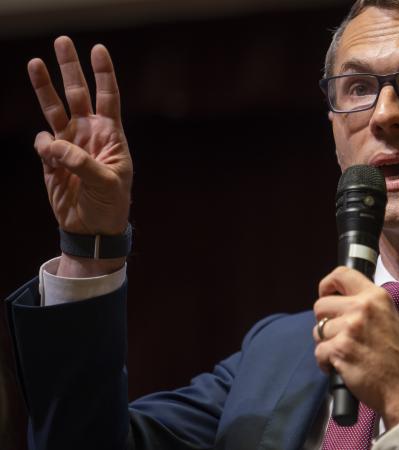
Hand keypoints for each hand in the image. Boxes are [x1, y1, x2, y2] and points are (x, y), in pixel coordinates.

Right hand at [29, 36, 131, 236]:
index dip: (103, 73)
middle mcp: (89, 133)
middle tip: (62, 41)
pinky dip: (44, 147)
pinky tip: (51, 159)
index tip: (98, 50)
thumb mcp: (106, 183)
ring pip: (54, 108)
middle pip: (78, 93)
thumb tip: (53, 144)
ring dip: (44, 86)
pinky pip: (42, 143)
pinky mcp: (51, 159)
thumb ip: (81, 162)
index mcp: (111, 135)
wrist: (93, 228)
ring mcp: (69, 144)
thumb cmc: (111, 205)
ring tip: (34, 62)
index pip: (108, 97)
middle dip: (70, 68)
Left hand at [313, 267, 398, 428]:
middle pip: (320, 305)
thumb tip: (339, 301)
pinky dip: (326, 362)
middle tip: (338, 335)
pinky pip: (319, 352)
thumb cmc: (398, 355)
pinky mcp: (340, 349)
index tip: (326, 296)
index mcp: (375, 296)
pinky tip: (341, 366)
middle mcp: (362, 307)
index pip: (341, 274)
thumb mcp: (388, 317)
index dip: (326, 285)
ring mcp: (350, 328)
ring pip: (317, 330)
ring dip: (326, 344)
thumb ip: (366, 305)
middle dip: (324, 322)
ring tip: (344, 353)